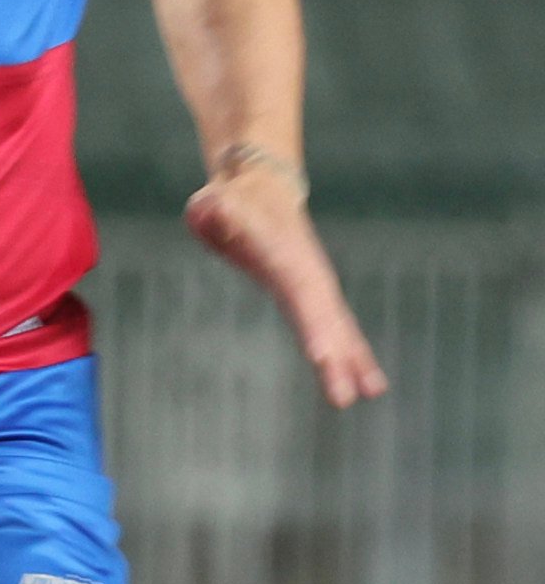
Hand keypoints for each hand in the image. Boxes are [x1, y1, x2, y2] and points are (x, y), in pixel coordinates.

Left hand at [184, 163, 386, 408]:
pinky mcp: (311, 295)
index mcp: (285, 256)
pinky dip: (351, 353)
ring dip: (353, 360)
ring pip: (338, 326)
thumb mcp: (214, 202)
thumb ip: (214, 210)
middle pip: (324, 318)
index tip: (322, 357)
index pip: (301, 294)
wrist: (261, 188)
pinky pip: (335, 327)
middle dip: (335, 356)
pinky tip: (368, 383)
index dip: (313, 324)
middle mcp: (307, 274)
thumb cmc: (229, 200)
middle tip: (344, 395)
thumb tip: (211, 210)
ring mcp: (314, 285)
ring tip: (372, 393)